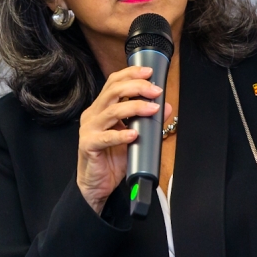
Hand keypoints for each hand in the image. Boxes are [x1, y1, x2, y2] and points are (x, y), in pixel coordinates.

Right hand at [77, 66, 172, 213]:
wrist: (96, 184)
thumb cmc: (112, 159)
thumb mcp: (134, 137)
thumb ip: (149, 122)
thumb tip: (167, 107)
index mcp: (102, 108)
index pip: (114, 83)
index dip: (131, 74)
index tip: (150, 72)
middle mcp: (93, 115)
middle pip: (113, 91)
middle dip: (137, 87)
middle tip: (155, 91)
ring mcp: (89, 129)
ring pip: (111, 111)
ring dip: (134, 107)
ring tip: (152, 109)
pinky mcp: (89, 145)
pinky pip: (105, 137)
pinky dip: (121, 135)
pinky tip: (134, 135)